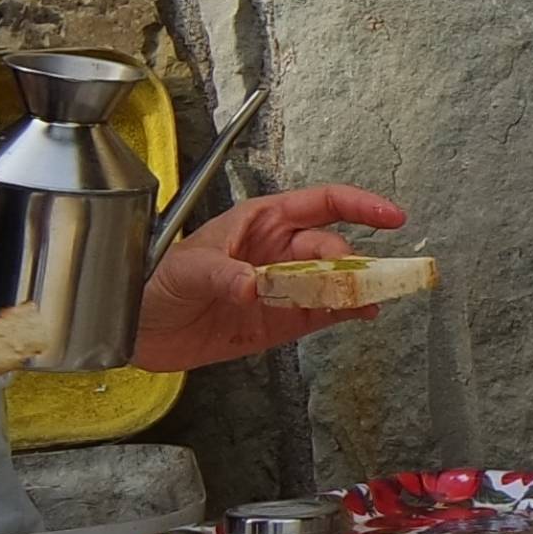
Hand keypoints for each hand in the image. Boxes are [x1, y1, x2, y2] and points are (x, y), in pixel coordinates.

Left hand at [133, 185, 405, 371]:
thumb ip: (222, 274)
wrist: (139, 329)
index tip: (393, 216)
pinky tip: (361, 313)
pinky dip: (344, 313)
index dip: (360, 205)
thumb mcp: (186, 269)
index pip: (320, 204)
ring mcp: (281, 287)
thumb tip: (255, 285)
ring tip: (375, 298)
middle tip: (360, 280)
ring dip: (357, 288)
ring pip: (333, 282)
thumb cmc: (156, 281)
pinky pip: (320, 314)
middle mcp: (277, 250)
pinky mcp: (279, 322)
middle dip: (351, 261)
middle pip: (331, 248)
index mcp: (259, 221)